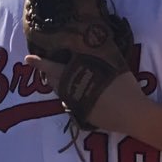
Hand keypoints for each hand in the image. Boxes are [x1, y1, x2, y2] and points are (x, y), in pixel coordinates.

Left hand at [25, 55, 147, 132]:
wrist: (133, 114)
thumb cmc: (125, 87)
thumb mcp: (112, 66)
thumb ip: (99, 57)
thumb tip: (94, 46)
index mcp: (76, 77)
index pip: (52, 68)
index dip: (39, 63)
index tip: (28, 59)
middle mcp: (71, 92)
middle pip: (53, 81)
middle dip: (48, 73)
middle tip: (47, 66)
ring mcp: (76, 105)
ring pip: (61, 92)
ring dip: (59, 84)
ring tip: (62, 77)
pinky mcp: (82, 115)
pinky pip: (70, 102)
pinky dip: (70, 95)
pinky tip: (79, 91)